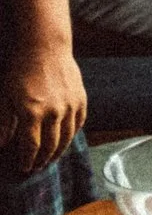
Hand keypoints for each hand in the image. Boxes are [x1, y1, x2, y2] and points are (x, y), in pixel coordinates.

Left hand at [1, 41, 84, 174]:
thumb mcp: (5, 96)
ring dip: (58, 152)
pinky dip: (71, 135)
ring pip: (67, 138)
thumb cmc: (19, 69)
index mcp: (32, 112)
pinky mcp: (81, 100)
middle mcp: (54, 112)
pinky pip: (78, 124)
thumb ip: (3, 123)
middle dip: (42, 160)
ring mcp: (70, 106)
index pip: (31, 146)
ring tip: (50, 159)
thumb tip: (2, 145)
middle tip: (36, 168)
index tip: (23, 168)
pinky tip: (64, 139)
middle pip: (50, 146)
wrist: (44, 46)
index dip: (26, 160)